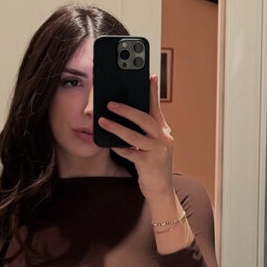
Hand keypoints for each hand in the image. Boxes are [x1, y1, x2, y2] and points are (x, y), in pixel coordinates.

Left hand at [98, 74, 173, 196]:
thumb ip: (143, 131)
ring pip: (135, 135)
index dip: (153, 92)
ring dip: (117, 127)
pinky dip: (119, 147)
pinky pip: (131, 152)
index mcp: (163, 131)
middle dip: (126, 110)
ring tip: (102, 121)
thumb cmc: (152, 164)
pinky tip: (110, 144)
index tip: (151, 76)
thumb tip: (124, 115)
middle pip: (145, 118)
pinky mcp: (149, 163)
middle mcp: (163, 138)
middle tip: (110, 104)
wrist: (161, 190)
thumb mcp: (152, 144)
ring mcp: (158, 151)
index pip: (157, 107)